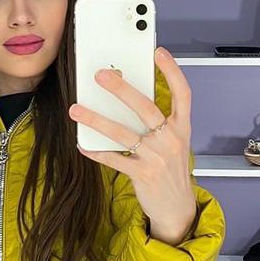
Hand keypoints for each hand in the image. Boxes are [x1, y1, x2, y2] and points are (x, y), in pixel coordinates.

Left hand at [68, 46, 196, 245]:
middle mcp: (171, 139)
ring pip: (123, 133)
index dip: (172, 71)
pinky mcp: (143, 175)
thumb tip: (127, 101)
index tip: (158, 52)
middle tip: (101, 76)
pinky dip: (96, 152)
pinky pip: (114, 159)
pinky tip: (82, 145)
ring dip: (97, 120)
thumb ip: (158, 123)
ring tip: (77, 109)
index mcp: (182, 128)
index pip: (182, 93)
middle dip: (122, 89)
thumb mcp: (174, 144)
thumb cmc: (171, 171)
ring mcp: (157, 157)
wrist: (177, 208)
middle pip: (145, 108)